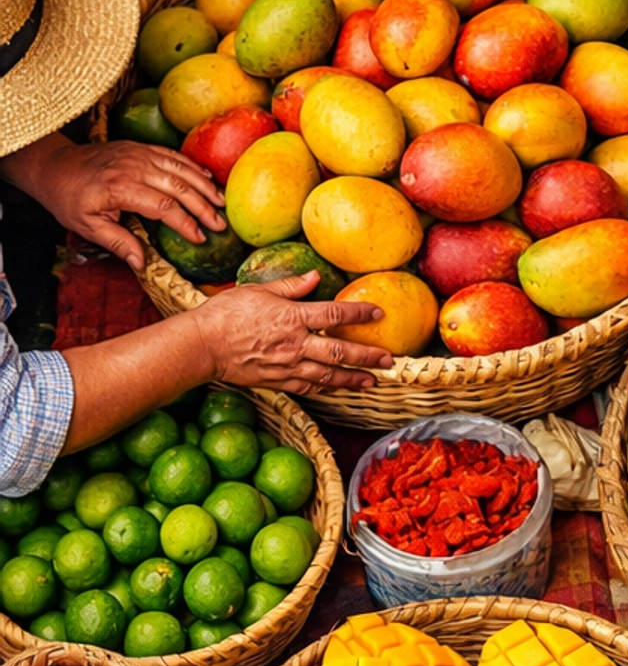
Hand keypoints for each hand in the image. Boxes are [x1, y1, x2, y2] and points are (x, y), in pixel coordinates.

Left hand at [12, 138, 224, 269]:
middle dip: (203, 207)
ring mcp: (138, 154)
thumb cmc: (70, 199)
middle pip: (178, 186)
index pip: (163, 206)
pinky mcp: (140, 147)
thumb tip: (141, 264)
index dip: (185, 223)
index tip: (199, 238)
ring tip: (221, 203)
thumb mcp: (87, 227)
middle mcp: (133, 167)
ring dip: (204, 186)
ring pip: (180, 168)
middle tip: (220, 225)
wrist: (55, 166)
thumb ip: (118, 243)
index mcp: (120, 188)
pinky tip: (207, 179)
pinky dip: (192, 167)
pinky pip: (172, 155)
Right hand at [188, 275, 390, 394]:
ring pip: (328, 376)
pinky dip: (325, 389)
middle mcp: (294, 344)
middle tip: (388, 359)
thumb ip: (290, 286)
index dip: (360, 313)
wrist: (201, 345)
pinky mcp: (277, 381)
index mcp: (292, 317)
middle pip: (340, 352)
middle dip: (367, 356)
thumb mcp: (258, 290)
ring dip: (353, 380)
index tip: (379, 313)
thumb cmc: (225, 314)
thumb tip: (314, 277)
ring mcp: (287, 366)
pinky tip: (337, 388)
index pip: (335, 314)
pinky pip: (307, 388)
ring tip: (372, 382)